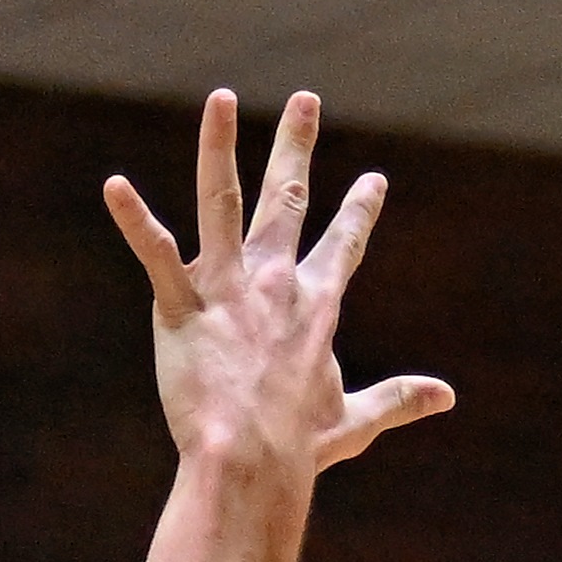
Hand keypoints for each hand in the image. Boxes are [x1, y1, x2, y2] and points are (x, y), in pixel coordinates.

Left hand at [104, 92, 451, 475]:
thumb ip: (397, 399)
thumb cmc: (297, 449)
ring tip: (222, 99)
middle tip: (305, 100)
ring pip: (222, 201)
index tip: (373, 179)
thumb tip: (447, 397)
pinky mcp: (182, 307)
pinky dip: (134, 219)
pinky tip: (114, 186)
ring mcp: (228, 289)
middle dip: (297, 147)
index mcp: (318, 304)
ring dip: (219, 147)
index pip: (345, 244)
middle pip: (288, 199)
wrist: (250, 462)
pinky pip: (156, 253)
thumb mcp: (355, 420)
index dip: (360, 210)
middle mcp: (276, 281)